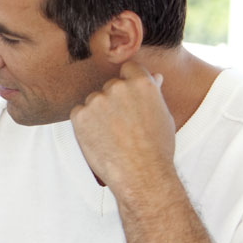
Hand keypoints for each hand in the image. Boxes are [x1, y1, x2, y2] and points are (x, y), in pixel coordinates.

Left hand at [70, 61, 175, 191]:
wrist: (141, 174)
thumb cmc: (156, 148)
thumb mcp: (162, 116)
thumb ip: (153, 94)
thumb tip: (155, 77)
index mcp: (141, 83)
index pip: (128, 68)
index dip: (128, 81)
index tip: (128, 97)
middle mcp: (117, 87)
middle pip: (109, 85)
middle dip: (113, 100)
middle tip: (122, 125)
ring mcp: (97, 100)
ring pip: (93, 100)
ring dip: (98, 113)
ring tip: (112, 135)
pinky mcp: (79, 115)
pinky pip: (79, 113)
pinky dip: (85, 124)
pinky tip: (98, 138)